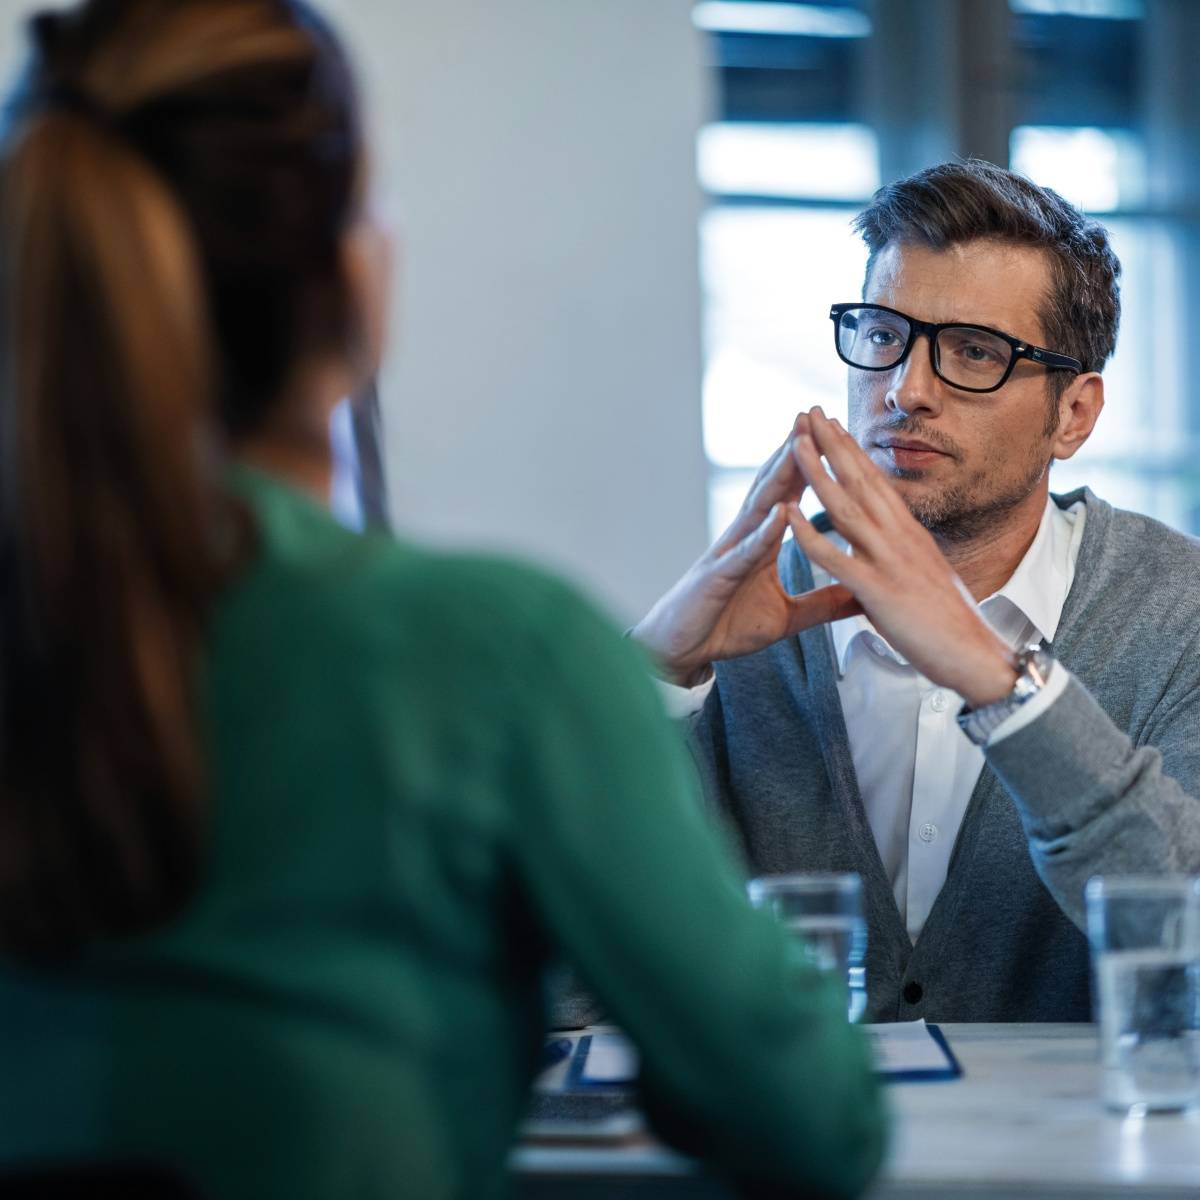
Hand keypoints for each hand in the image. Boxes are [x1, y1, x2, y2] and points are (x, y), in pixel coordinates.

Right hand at [632, 414, 861, 686]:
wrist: (681, 651)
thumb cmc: (727, 628)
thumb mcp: (787, 618)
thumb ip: (822, 604)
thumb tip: (861, 596)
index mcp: (762, 543)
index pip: (790, 495)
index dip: (812, 465)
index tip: (836, 435)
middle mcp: (745, 539)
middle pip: (773, 488)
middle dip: (794, 451)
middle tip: (814, 415)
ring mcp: (730, 554)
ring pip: (758, 508)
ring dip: (778, 476)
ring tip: (798, 445)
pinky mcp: (718, 578)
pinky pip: (744, 553)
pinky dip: (763, 533)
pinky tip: (780, 515)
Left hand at [786, 408, 1017, 707]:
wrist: (975, 655)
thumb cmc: (947, 620)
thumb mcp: (923, 573)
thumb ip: (900, 553)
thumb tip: (888, 541)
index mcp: (909, 532)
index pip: (876, 481)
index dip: (851, 450)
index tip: (831, 425)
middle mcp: (900, 537)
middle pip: (860, 480)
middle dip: (832, 444)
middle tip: (808, 412)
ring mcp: (889, 560)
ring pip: (845, 507)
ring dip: (817, 473)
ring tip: (794, 443)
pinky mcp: (877, 590)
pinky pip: (836, 557)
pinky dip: (809, 534)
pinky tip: (787, 515)